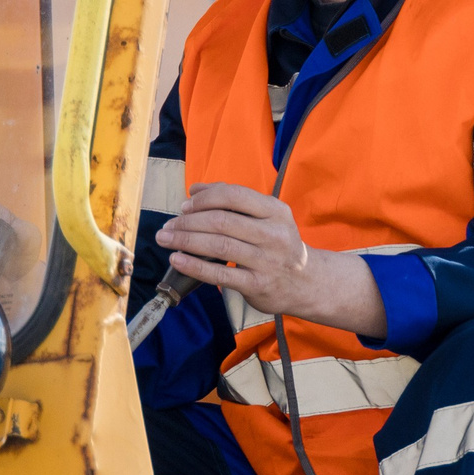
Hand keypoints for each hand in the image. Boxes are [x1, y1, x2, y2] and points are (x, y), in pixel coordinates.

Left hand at [156, 183, 386, 337]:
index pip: (234, 196)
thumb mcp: (268, 217)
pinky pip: (220, 274)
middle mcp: (273, 234)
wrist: (308, 282)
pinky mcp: (257, 285)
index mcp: (276, 211)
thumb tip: (195, 190)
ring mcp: (266, 261)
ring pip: (218, 246)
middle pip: (222, 221)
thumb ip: (234, 201)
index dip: (205, 198)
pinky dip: (194, 266)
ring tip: (165, 239)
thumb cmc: (278, 244)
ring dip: (186, 241)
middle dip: (188, 222)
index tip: (185, 205)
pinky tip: (177, 259)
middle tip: (168, 225)